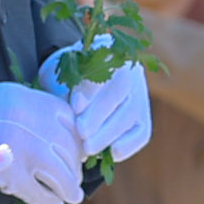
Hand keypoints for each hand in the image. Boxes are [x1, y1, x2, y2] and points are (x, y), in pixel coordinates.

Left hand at [43, 47, 153, 163]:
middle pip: (120, 90)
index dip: (90, 87)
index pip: (102, 65)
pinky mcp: (143, 116)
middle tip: (81, 132)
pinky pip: (142, 132)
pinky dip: (130, 144)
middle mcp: (128, 69)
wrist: (82, 80)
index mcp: (105, 49)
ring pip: (132, 112)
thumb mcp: (60, 73)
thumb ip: (66, 86)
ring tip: (88, 147)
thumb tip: (78, 108)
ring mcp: (138, 93)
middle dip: (100, 114)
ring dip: (110, 133)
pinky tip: (113, 153)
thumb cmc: (66, 78)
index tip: (75, 105)